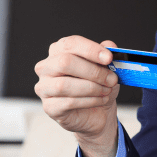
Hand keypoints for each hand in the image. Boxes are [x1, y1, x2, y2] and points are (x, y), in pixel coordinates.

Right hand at [34, 36, 119, 156]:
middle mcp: (47, 67)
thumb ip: (107, 55)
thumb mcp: (108, 68)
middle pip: (65, 62)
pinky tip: (101, 100)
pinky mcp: (49, 107)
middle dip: (93, 72)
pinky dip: (90, 101)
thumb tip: (109, 46)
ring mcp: (44, 88)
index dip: (91, 50)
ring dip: (92, 88)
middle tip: (112, 79)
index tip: (109, 58)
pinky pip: (68, 102)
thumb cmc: (99, 86)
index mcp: (59, 51)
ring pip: (64, 84)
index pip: (70, 43)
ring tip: (107, 90)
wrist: (98, 113)